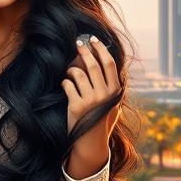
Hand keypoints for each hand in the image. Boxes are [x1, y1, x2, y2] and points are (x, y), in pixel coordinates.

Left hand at [63, 35, 120, 172]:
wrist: (91, 141)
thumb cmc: (102, 119)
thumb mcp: (113, 103)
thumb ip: (112, 85)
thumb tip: (104, 60)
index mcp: (115, 91)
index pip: (109, 63)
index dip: (100, 49)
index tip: (93, 39)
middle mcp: (105, 94)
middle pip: (93, 64)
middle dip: (84, 51)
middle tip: (77, 43)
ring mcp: (90, 100)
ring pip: (78, 73)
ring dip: (72, 69)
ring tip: (70, 71)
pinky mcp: (76, 106)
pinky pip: (67, 85)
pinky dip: (65, 82)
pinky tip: (65, 85)